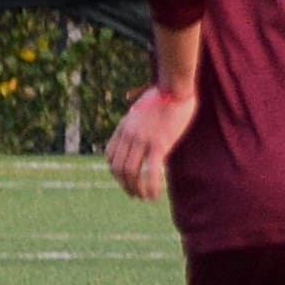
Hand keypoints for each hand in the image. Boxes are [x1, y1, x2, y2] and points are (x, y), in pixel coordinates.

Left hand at [105, 85, 196, 200]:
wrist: (175, 87)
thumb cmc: (165, 92)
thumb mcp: (144, 104)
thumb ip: (139, 115)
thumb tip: (140, 114)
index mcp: (124, 126)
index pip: (110, 155)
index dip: (115, 172)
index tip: (126, 180)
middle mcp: (129, 135)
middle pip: (118, 168)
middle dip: (124, 185)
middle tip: (134, 194)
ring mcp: (142, 140)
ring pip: (131, 173)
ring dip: (136, 189)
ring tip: (144, 198)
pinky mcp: (159, 144)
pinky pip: (151, 172)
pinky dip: (150, 188)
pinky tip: (154, 196)